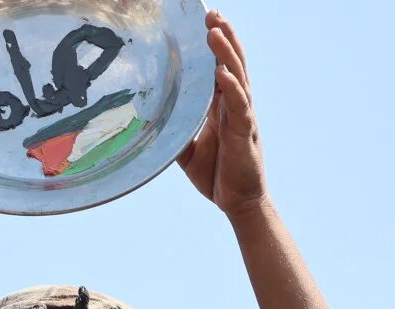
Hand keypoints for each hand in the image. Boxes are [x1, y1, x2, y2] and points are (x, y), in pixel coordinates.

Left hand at [178, 13, 266, 217]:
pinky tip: (223, 73)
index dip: (216, 45)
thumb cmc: (217, 175)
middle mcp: (236, 107)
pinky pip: (240, 106)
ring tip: (216, 32)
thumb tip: (149, 121)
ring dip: (227, 53)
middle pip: (233, 63)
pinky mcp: (245, 134)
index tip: (206, 22)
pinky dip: (231, 88)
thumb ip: (174, 131)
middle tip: (212, 14)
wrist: (237, 204)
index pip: (221, 67)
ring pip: (238, 77)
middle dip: (224, 38)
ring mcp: (243, 118)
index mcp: (223, 107)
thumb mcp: (187, 150)